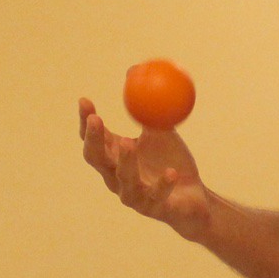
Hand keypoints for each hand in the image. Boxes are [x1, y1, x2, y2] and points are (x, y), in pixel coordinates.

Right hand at [79, 98, 209, 240]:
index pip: (93, 138)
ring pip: (123, 180)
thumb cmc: (172, 162)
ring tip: (129, 144)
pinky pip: (156, 195)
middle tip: (96, 120)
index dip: (85, 122)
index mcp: (115, 157)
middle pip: (97, 159)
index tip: (85, 101)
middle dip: (93, 140)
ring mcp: (133, 195)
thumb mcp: (162, 130)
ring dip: (125, 162)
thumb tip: (134, 69)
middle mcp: (116, 177)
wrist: (193, 197)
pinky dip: (162, 184)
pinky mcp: (154, 208)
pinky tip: (171, 172)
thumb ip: (148, 106)